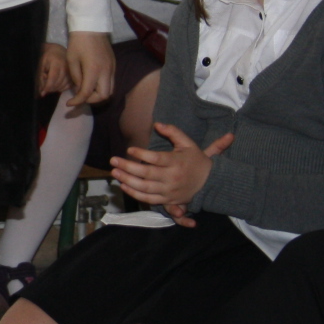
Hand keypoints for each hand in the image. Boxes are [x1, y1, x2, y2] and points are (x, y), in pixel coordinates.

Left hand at [36, 43, 68, 95]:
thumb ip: (40, 78)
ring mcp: (73, 72)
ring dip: (55, 88)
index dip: (47, 87)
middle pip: (58, 84)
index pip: (53, 78)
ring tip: (50, 81)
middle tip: (45, 84)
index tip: (42, 93)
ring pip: (63, 87)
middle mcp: (67, 68)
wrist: (58, 51)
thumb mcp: (41, 65)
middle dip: (50, 88)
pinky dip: (61, 88)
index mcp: (57, 63)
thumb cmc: (47, 57)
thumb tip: (42, 93)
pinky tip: (57, 83)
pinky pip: (68, 87)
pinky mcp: (76, 76)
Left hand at [63, 31, 114, 107]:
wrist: (91, 27)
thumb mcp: (71, 60)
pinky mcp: (114, 65)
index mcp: (93, 70)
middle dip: (91, 100)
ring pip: (110, 91)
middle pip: (104, 96)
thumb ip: (76, 78)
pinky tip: (92, 83)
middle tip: (80, 97)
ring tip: (86, 91)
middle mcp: (106, 72)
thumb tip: (80, 90)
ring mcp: (112, 69)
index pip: (87, 93)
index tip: (69, 104)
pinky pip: (111, 82)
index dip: (77, 101)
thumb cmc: (78, 43)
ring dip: (98, 95)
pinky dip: (102, 87)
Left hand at [110, 123, 232, 209]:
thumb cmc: (196, 160)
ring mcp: (169, 190)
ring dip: (127, 180)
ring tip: (115, 172)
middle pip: (147, 174)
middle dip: (128, 167)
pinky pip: (149, 199)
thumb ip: (173, 132)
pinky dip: (135, 194)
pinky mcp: (167, 200)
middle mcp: (172, 177)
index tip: (129, 149)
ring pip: (145, 188)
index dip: (141, 154)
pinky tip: (123, 185)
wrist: (210, 183)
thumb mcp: (188, 143)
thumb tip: (157, 124)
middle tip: (113, 160)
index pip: (156, 158)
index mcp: (176, 162)